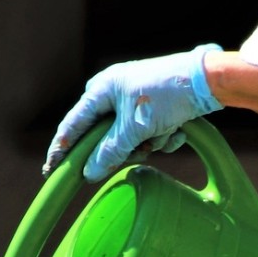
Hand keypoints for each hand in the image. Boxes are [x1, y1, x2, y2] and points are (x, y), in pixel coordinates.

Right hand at [42, 44, 223, 181]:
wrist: (206, 83)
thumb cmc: (166, 96)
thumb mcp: (135, 128)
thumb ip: (110, 152)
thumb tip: (88, 173)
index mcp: (101, 90)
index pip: (73, 125)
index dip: (62, 149)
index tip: (51, 170)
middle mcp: (114, 93)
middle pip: (107, 138)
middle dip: (128, 148)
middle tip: (143, 147)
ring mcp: (135, 102)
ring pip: (131, 140)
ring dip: (151, 143)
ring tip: (166, 131)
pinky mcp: (155, 110)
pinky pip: (150, 135)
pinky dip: (164, 138)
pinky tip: (179, 129)